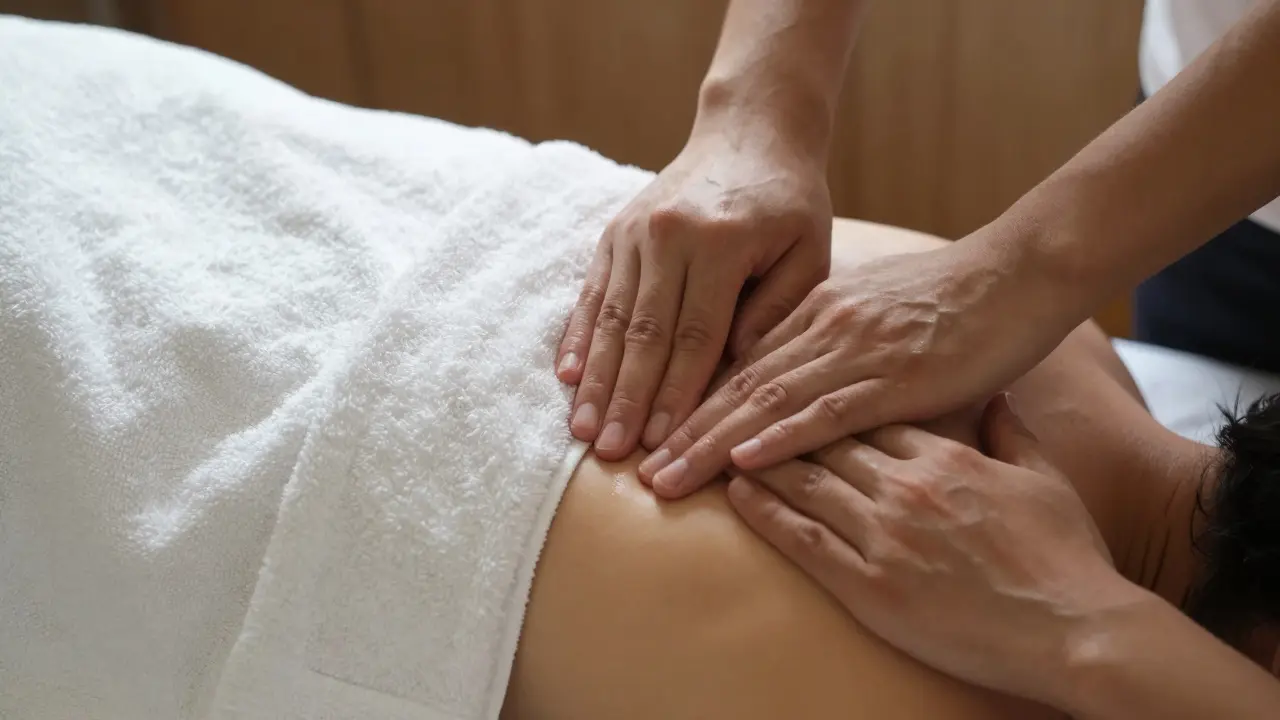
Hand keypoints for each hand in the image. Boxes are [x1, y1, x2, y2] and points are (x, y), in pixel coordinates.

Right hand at [555, 122, 831, 461]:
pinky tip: (567, 377)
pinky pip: (592, 293)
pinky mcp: (615, 232)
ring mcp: (635, 232)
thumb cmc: (789, 203)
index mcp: (723, 244)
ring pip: (611, 318)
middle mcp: (670, 237)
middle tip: (610, 453)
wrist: (750, 130)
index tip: (663, 443)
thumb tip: (734, 369)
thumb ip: (777, 310)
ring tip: (582, 431)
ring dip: (596, 379)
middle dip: (626, 400)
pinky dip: (579, 337)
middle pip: (643, 334)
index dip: (676, 394)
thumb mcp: (809, 252)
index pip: (696, 336)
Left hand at [639, 239, 1071, 496]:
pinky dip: (781, 436)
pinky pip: (828, 409)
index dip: (688, 407)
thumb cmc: (961, 303)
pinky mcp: (898, 374)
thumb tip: (815, 392)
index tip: (651, 441)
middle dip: (681, 433)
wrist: (1025, 269)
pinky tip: (743, 461)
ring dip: (709, 444)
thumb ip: (844, 354)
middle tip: (635, 473)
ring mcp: (858, 349)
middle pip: (735, 387)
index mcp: (817, 316)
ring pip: (765, 401)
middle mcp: (824, 329)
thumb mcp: (884, 319)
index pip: (738, 368)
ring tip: (665, 479)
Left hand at [727, 394, 1139, 702]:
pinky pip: (804, 538)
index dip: (823, 399)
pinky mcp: (871, 585)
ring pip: (804, 480)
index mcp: (946, 454)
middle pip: (823, 438)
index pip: (867, 412)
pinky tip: (734, 490)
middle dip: (772, 421)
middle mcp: (907, 484)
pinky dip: (764, 512)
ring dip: (754, 459)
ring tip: (714, 443)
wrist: (1078, 629)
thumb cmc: (1067, 555)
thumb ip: (1011, 430)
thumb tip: (997, 397)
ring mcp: (886, 533)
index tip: (789, 386)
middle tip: (729, 405)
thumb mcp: (1043, 476)